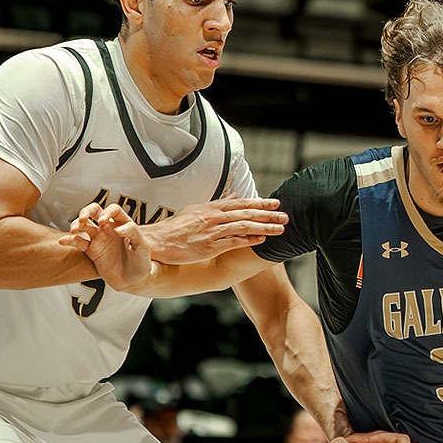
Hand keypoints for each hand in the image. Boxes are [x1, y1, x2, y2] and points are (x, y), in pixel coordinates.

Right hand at [72, 202, 157, 292]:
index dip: (107, 212)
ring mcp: (99, 239)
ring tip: (74, 230)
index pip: (113, 210)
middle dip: (86, 211)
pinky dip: (69, 240)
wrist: (133, 281)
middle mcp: (109, 229)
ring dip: (76, 224)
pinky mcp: (92, 251)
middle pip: (94, 211)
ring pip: (84, 225)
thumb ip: (133, 233)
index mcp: (123, 224)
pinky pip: (78, 242)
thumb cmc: (141, 263)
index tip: (104, 222)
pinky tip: (63, 241)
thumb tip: (117, 228)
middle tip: (84, 219)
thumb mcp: (142, 247)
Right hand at [137, 197, 285, 263]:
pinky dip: (248, 240)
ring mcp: (212, 231)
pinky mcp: (209, 246)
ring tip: (280, 229)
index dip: (259, 203)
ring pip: (243, 226)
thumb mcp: (196, 210)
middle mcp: (213, 217)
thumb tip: (234, 196)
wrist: (157, 242)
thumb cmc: (175, 228)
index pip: (240, 203)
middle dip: (268, 214)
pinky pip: (232, 242)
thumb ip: (217, 204)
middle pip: (246, 213)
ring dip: (264, 227)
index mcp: (211, 207)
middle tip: (285, 215)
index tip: (275, 203)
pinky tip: (262, 241)